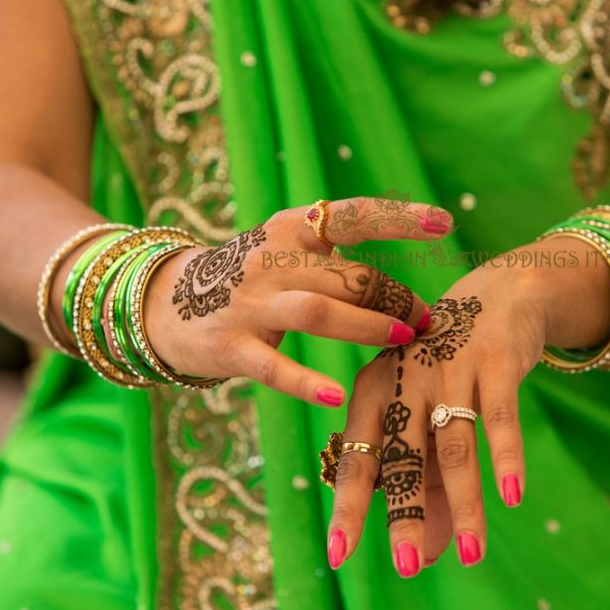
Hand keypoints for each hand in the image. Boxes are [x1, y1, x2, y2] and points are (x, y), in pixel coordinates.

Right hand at [142, 197, 451, 405]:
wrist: (164, 304)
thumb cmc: (252, 282)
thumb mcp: (287, 256)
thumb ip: (336, 265)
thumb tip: (408, 294)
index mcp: (290, 230)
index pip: (352, 215)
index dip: (399, 218)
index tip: (445, 221)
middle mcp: (270, 260)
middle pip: (346, 275)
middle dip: (395, 296)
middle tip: (427, 319)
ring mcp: (249, 304)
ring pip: (319, 311)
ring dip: (368, 325)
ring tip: (405, 339)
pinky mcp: (232, 347)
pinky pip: (275, 367)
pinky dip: (307, 382)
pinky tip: (336, 394)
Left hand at [325, 236, 609, 575]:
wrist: (496, 296)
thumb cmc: (448, 372)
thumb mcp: (429, 422)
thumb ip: (428, 485)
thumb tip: (429, 555)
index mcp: (372, 393)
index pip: (357, 459)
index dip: (349, 508)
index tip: (339, 556)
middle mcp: (402, 379)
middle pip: (401, 456)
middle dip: (404, 513)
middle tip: (406, 567)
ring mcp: (448, 367)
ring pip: (454, 445)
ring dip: (464, 503)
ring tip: (471, 556)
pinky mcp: (494, 360)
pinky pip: (499, 417)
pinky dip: (506, 456)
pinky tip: (512, 496)